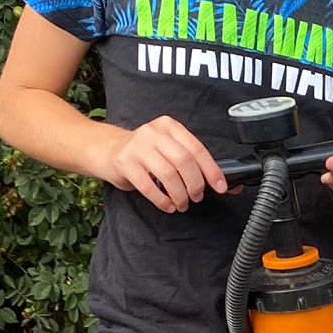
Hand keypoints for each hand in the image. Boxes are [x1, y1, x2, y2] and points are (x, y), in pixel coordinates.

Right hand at [102, 116, 226, 212]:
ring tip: (182, 204)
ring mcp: (138, 146)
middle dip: (195, 184)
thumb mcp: (169, 150)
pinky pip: (148, 186)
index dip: (211, 170)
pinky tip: (168, 205)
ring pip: (168, 174)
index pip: (196, 149)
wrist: (110, 152)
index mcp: (170, 127)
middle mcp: (154, 132)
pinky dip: (162, 200)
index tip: (221, 187)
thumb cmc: (146, 155)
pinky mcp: (125, 162)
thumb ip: (192, 163)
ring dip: (179, 195)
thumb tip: (223, 184)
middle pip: (184, 161)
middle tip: (196, 197)